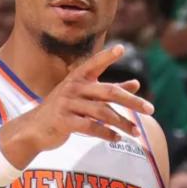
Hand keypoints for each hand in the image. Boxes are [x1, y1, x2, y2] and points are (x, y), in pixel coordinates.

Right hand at [0, 45, 153, 164]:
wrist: (35, 128)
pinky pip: (90, 127)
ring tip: (136, 132)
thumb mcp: (84, 96)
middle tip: (150, 109)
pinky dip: (106, 133)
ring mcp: (67, 104)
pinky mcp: (64, 121)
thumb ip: (109, 89)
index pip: (94, 63)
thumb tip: (136, 84)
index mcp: (77, 78)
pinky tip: (117, 138)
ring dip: (122, 123)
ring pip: (102, 112)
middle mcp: (73, 88)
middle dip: (132, 101)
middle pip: (109, 92)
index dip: (106, 56)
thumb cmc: (65, 109)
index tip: (121, 49)